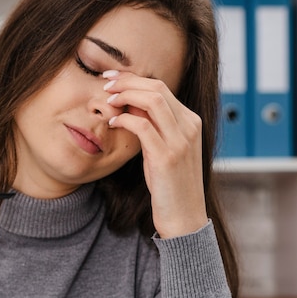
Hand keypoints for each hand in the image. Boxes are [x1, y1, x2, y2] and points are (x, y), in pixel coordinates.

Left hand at [104, 72, 207, 237]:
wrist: (185, 218)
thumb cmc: (170, 187)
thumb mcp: (162, 152)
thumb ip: (152, 129)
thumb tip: (130, 108)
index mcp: (191, 122)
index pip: (162, 88)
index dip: (135, 79)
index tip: (114, 79)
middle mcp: (189, 127)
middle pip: (157, 88)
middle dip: (127, 81)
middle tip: (105, 83)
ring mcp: (180, 141)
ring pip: (152, 101)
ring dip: (125, 95)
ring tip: (107, 99)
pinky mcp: (167, 157)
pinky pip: (142, 126)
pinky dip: (124, 119)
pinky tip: (112, 122)